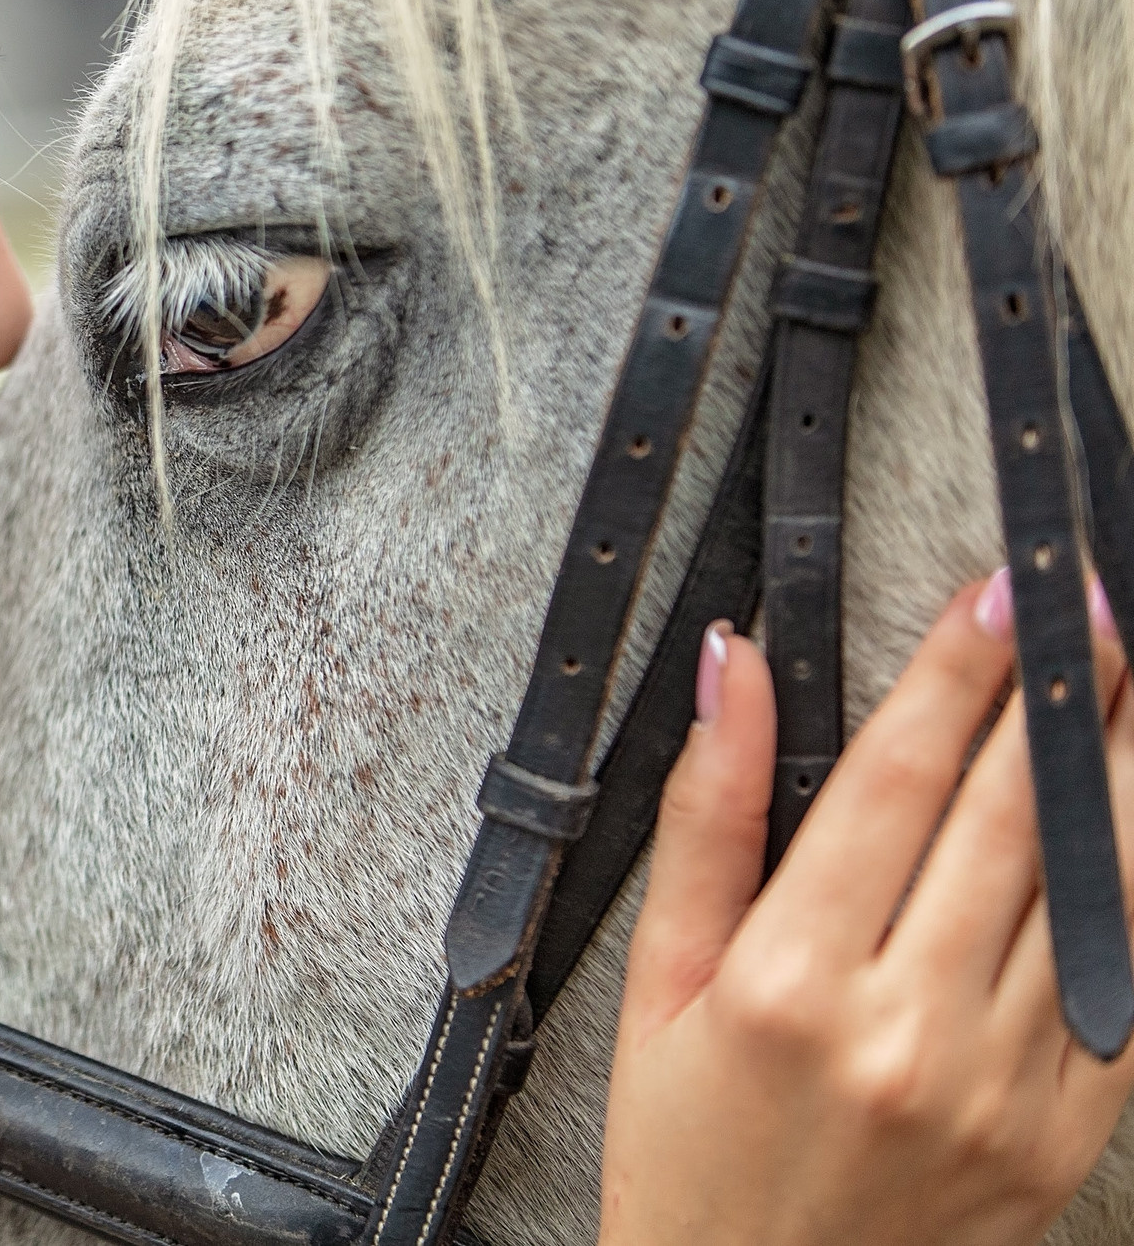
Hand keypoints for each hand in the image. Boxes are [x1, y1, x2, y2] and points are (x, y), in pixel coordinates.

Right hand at [600, 572, 1133, 1245]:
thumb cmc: (690, 1152)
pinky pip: (1126, 987)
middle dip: (1065, 693)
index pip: (897, 781)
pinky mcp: (1067, 1133)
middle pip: (1015, 818)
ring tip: (1133, 687)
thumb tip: (732, 671)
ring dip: (1125, 774)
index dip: (957, 672)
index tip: (1002, 591)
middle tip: (1096, 603)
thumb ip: (705, 817)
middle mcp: (907, 1027)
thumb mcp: (657, 984)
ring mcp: (1003, 1086)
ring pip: (1094, 891)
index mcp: (789, 980)